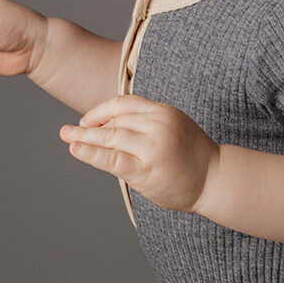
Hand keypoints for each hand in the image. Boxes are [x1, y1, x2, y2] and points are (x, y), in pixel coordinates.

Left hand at [59, 95, 218, 213]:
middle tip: (67, 131)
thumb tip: (108, 127)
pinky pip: (113, 159)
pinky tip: (77, 150)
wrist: (216, 179)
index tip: (87, 120)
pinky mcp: (147, 169)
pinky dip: (91, 154)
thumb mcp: (172, 127)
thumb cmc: (191, 156)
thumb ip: (146, 124)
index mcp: (164, 111)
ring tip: (68, 139)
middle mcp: (158, 124)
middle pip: (114, 121)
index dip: (102, 111)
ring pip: (110, 138)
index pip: (124, 104)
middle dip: (87, 126)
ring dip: (84, 139)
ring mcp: (152, 146)